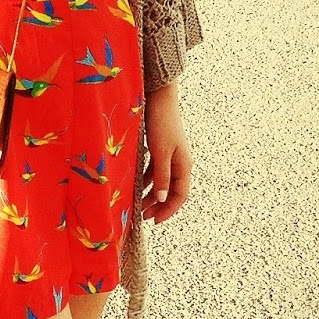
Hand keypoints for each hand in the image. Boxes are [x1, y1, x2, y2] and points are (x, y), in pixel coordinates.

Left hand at [140, 80, 192, 222]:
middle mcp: (179, 163)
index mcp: (184, 165)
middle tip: (143, 216)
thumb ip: (161, 176)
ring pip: (161, 181)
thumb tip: (163, 199)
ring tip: (137, 204)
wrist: (159, 97)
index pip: (180, 195)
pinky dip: (146, 180)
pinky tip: (135, 185)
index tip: (155, 221)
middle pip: (171, 191)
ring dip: (151, 194)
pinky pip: (154, 171)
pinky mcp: (160, 149)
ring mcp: (170, 156)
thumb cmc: (161, 123)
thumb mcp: (161, 152)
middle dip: (158, 205)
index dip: (169, 210)